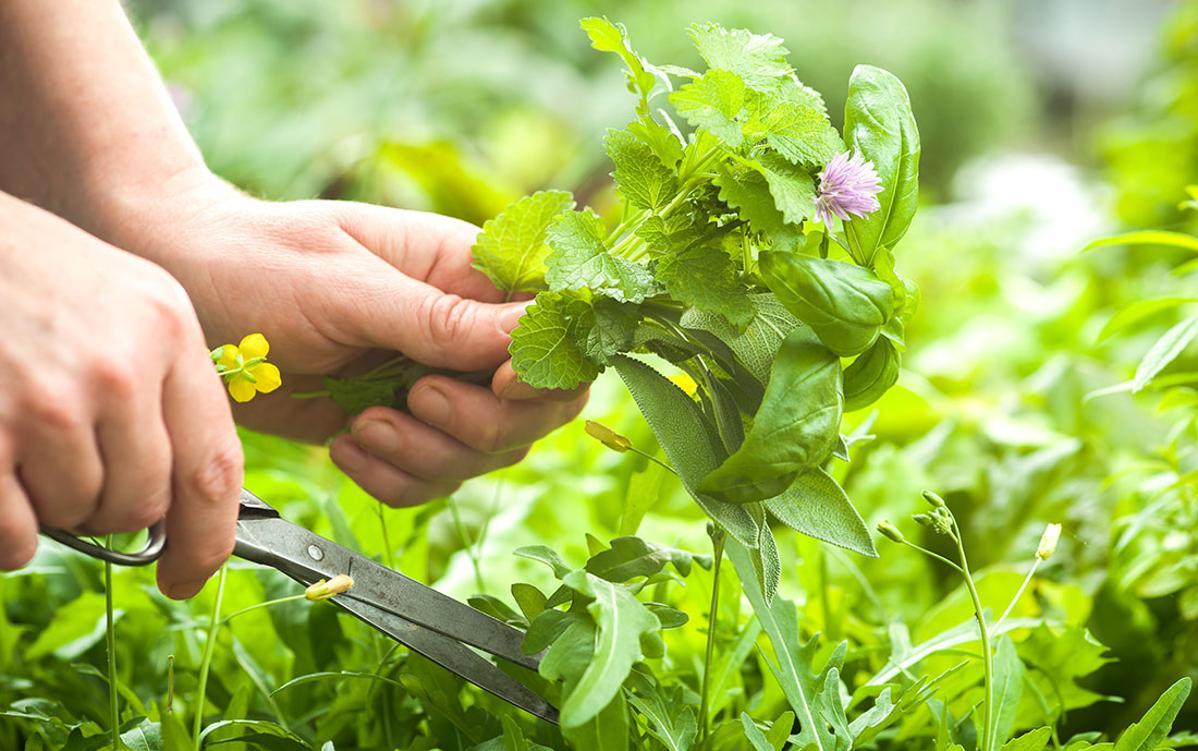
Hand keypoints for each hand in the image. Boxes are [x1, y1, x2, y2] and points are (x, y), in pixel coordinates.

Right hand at [0, 193, 242, 597]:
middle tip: (66, 465)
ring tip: (18, 438)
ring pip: (75, 514)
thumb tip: (177, 500)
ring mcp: (48, 399)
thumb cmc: (25, 276)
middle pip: (142, 502)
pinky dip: (5, 532)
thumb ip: (162, 386)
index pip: (214, 465)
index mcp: (166, 331)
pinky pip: (15, 535)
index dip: (209, 538)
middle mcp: (118, 366)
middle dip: (108, 508)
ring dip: (47, 503)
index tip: (191, 572)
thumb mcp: (122, 300)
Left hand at [109, 178, 586, 503]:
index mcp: (470, 274)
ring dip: (430, 456)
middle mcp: (466, 332)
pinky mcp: (398, 426)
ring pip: (488, 453)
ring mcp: (435, 383)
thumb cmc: (257, 262)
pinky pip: (432, 479)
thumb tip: (533, 334)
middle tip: (413, 398)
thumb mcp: (348, 285)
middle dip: (480, 424)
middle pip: (536, 407)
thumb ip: (441, 319)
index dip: (544, 370)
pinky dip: (395, 478)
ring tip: (360, 423)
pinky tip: (346, 445)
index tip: (494, 383)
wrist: (183, 292)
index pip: (555, 329)